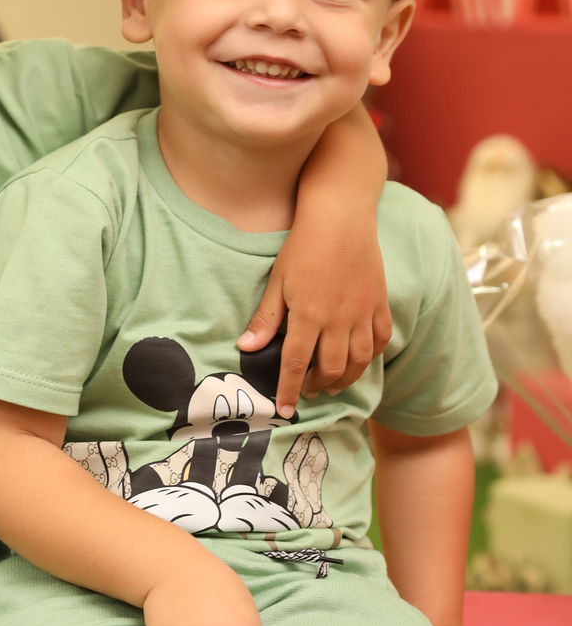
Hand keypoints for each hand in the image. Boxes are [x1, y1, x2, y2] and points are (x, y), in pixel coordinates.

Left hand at [239, 221, 391, 417]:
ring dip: (345, 378)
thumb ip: (266, 319)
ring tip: (332, 384)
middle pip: (330, 369)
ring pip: (358, 361)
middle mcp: (339, 320)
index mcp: (309, 317)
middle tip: (308, 392)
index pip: (296, 365)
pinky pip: (380, 340)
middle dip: (317, 386)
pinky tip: (359, 360)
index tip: (285, 409)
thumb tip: (245, 348)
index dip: (289, 390)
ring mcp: (363, 313)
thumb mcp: (277, 282)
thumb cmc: (303, 246)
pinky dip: (371, 356)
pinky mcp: (380, 303)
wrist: (340, 216)